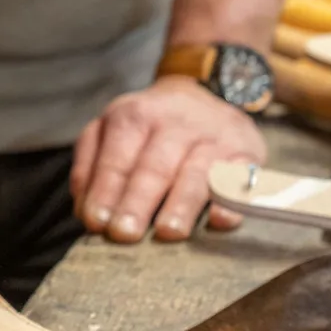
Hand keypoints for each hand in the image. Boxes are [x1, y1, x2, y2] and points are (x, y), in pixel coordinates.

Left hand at [70, 75, 266, 242]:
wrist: (204, 95)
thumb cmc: (147, 130)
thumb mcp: (110, 133)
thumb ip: (90, 167)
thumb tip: (84, 209)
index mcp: (133, 117)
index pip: (116, 160)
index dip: (105, 192)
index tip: (96, 223)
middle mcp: (175, 122)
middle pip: (153, 168)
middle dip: (137, 203)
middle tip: (124, 234)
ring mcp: (214, 136)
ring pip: (196, 174)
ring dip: (181, 205)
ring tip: (167, 233)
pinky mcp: (247, 152)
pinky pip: (240, 177)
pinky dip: (231, 200)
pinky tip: (219, 220)